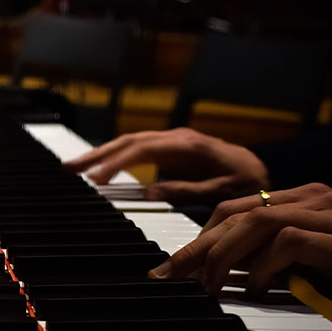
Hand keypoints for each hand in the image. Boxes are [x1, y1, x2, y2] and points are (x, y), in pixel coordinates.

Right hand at [63, 128, 269, 203]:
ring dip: (100, 155)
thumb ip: (186, 191)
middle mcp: (175, 139)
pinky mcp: (168, 152)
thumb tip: (148, 191)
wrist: (262, 171)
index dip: (116, 163)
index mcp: (188, 145)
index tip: (96, 179)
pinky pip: (135, 152)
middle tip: (68, 168)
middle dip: (96, 154)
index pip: (142, 149)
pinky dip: (113, 158)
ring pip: (128, 144)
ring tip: (74, 168)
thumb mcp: (222, 191)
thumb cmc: (248, 181)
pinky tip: (98, 169)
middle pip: (127, 142)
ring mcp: (170, 143)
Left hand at [149, 183, 331, 321]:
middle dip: (196, 245)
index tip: (174, 267)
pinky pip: (288, 243)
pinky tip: (257, 290)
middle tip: (170, 277)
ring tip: (208, 288)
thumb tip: (230, 275)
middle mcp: (315, 198)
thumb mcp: (317, 262)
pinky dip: (264, 266)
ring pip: (254, 221)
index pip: (236, 207)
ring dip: (222, 256)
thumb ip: (279, 259)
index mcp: (305, 198)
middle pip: (236, 211)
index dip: (200, 236)